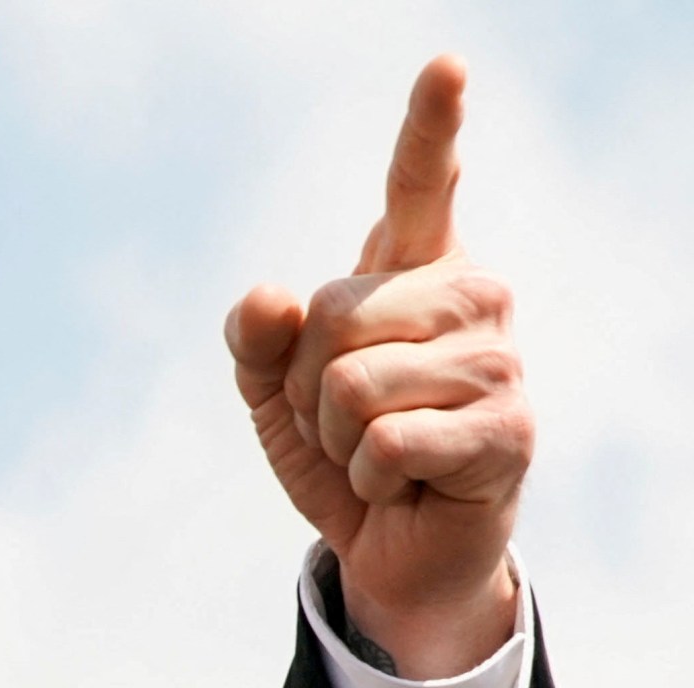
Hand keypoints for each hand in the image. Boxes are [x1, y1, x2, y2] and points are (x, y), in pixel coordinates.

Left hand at [225, 55, 530, 679]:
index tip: (445, 64)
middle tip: (344, 422)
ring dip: (336, 436)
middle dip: (306, 385)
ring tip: (376, 451)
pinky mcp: (507, 429)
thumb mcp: (274, 391)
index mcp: (415, 269)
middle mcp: (470, 296)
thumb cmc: (340, 451)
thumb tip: (270, 296)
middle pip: (335, 314)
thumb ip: (255, 338)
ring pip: (354, 382)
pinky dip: (367, 475)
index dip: (430, 126)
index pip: (421, 185)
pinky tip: (403, 483)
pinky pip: (385, 440)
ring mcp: (498, 359)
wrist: (388, 548)